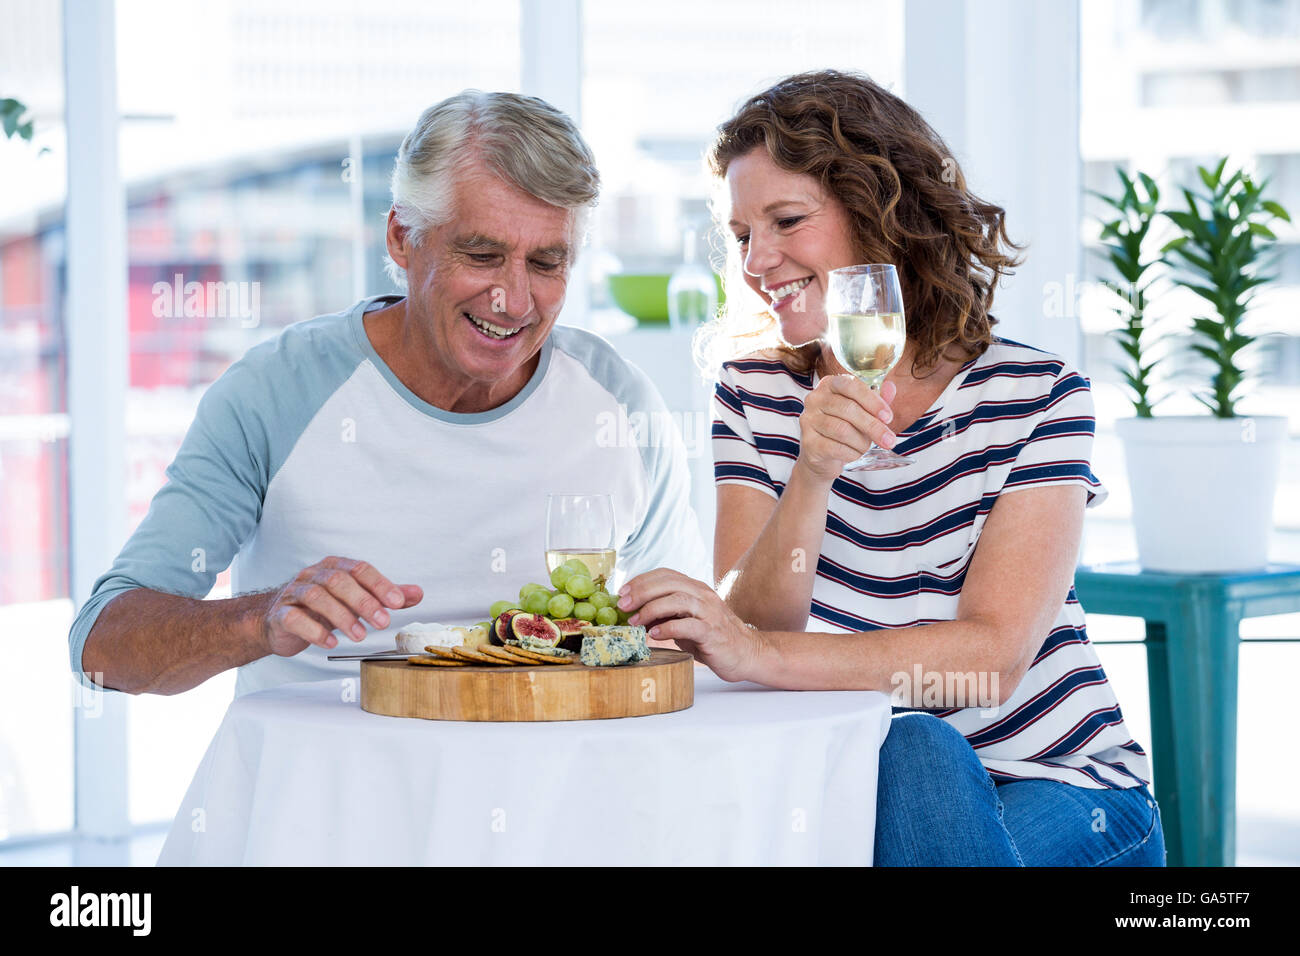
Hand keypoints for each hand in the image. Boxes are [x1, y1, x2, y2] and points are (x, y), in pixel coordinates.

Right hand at [262, 556, 422, 655]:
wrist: (279, 621)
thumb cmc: (321, 607)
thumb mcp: (355, 599)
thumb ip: (384, 595)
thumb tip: (417, 593)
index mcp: (334, 566)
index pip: (360, 569)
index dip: (380, 585)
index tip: (398, 603)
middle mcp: (313, 575)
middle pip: (339, 580)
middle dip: (364, 602)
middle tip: (383, 623)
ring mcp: (295, 593)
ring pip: (317, 597)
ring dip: (342, 617)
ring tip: (360, 636)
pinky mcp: (281, 614)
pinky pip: (294, 618)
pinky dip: (314, 631)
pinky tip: (331, 642)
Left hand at [618, 569, 763, 682]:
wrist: (746, 654)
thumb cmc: (712, 638)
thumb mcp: (685, 622)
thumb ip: (665, 615)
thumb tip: (635, 614)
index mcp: (695, 588)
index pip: (666, 574)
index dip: (642, 580)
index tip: (622, 592)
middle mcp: (703, 595)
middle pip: (668, 583)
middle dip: (641, 592)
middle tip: (623, 605)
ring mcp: (710, 612)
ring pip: (677, 600)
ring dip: (651, 609)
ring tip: (635, 621)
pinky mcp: (713, 632)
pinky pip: (688, 625)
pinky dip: (668, 628)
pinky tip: (654, 634)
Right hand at [796, 376, 897, 482]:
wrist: (822, 456)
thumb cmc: (844, 428)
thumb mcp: (863, 412)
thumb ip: (876, 399)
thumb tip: (890, 387)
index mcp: (829, 385)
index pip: (851, 385)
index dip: (872, 401)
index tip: (888, 417)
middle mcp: (814, 399)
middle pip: (848, 409)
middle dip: (873, 426)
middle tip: (889, 440)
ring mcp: (808, 420)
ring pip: (842, 430)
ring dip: (861, 442)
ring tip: (866, 447)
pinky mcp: (808, 442)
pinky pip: (835, 448)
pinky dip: (852, 453)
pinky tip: (854, 454)